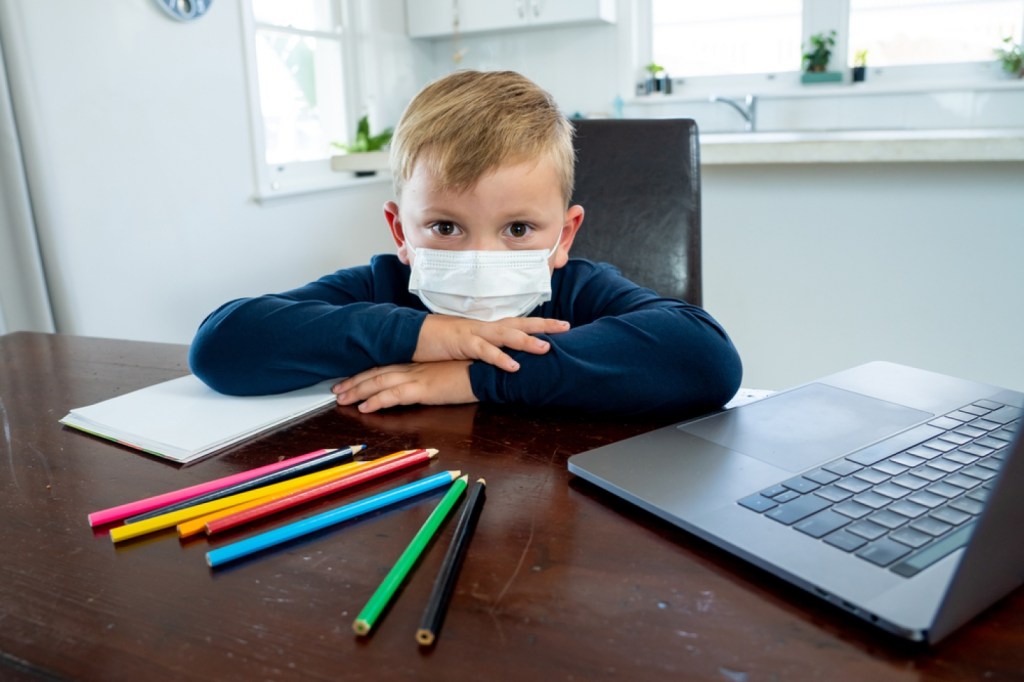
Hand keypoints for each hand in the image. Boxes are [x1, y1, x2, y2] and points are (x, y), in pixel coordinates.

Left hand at [332, 360, 477, 412]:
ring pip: (379, 382)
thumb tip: (427, 385)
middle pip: (377, 373)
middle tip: (336, 390)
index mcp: (420, 363)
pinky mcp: (424, 389)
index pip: (386, 366)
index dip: (367, 373)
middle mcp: (414, 367)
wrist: (490, 370)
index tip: (351, 380)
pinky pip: (393, 395)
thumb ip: (436, 377)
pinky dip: (376, 401)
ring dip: (357, 391)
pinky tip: (364, 408)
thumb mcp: (451, 372)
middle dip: (354, 382)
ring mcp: (418, 377)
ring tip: (342, 399)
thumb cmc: (476, 370)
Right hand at [413, 314, 569, 371]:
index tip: (560, 325)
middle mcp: (483, 327)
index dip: (538, 323)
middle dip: (543, 325)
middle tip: (566, 327)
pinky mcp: (461, 343)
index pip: (517, 322)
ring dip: (527, 341)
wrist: (410, 334)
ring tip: (547, 348)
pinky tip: (514, 366)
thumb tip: (499, 356)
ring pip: (506, 335)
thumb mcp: (464, 344)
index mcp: (485, 327)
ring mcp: (473, 333)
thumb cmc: (436, 341)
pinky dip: (500, 358)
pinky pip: (484, 351)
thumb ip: (482, 348)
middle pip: (519, 323)